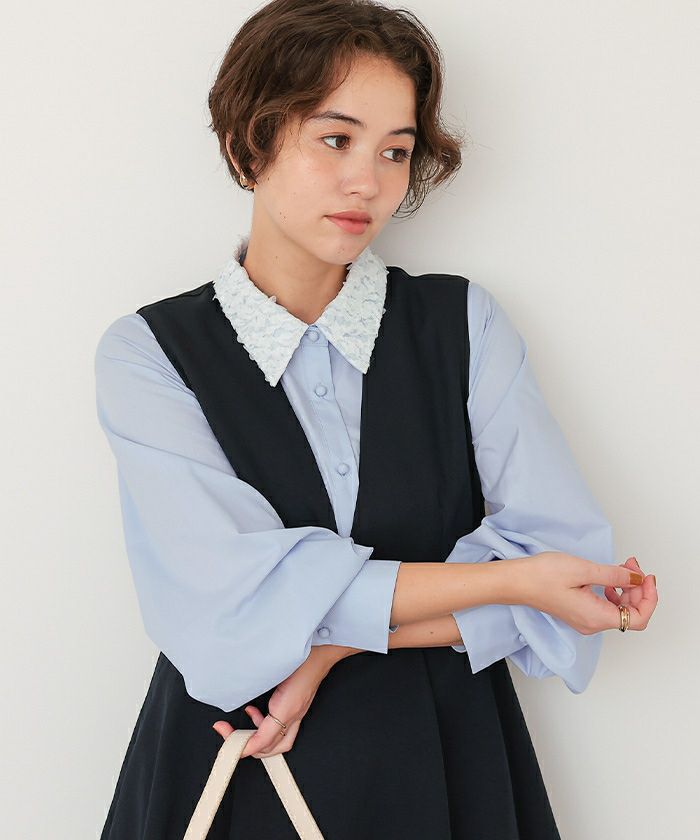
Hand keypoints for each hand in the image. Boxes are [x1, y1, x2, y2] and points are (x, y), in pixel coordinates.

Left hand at [212, 648, 336, 758]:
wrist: (322, 650)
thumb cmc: (302, 657)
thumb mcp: (272, 671)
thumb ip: (257, 684)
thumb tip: (239, 698)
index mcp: (287, 709)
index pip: (262, 741)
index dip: (243, 746)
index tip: (227, 738)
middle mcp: (295, 714)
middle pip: (271, 747)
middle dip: (249, 747)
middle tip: (230, 736)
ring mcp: (299, 711)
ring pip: (279, 740)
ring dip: (259, 738)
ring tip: (243, 725)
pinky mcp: (299, 706)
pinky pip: (282, 727)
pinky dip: (267, 726)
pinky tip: (256, 711)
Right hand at [518, 551, 657, 633]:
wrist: (516, 581)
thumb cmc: (542, 576)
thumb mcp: (584, 569)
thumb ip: (615, 576)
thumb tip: (637, 579)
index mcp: (596, 617)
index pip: (638, 618)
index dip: (649, 597)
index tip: (646, 577)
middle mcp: (593, 624)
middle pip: (630, 613)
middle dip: (637, 588)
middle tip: (632, 565)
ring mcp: (585, 620)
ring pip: (619, 610)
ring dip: (626, 589)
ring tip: (621, 568)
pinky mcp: (579, 612)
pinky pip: (606, 607)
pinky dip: (613, 591)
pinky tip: (607, 578)